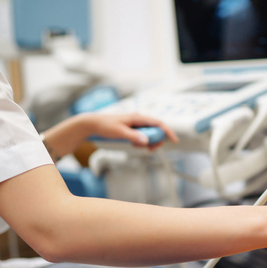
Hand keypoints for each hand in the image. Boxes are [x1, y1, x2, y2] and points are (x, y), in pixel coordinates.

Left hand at [42, 113, 178, 156]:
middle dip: (157, 140)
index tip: (174, 141)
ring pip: (149, 134)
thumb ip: (133, 136)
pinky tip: (135, 146)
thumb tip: (146, 141)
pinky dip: (142, 142)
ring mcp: (135, 124)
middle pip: (156, 130)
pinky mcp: (131, 129)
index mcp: (138, 117)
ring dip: (149, 142)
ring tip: (141, 148)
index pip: (159, 123)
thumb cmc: (105, 126)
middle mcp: (139, 119)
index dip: (168, 131)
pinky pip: (142, 136)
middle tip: (151, 150)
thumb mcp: (119, 132)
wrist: (92, 124)